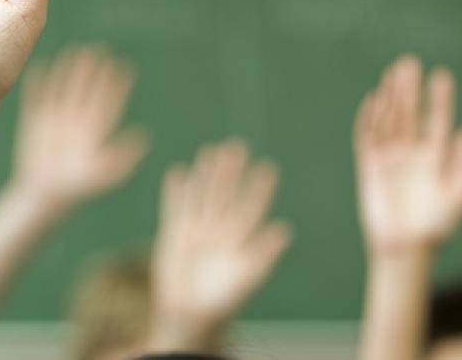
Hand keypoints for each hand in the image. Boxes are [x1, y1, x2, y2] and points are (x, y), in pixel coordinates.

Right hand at [11, 46, 148, 210]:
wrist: (46, 196)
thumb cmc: (77, 188)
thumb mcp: (104, 175)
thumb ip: (123, 157)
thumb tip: (144, 138)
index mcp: (95, 132)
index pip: (109, 103)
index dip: (117, 86)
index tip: (125, 67)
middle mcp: (77, 122)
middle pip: (88, 90)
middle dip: (94, 71)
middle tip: (102, 49)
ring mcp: (55, 121)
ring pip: (65, 89)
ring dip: (70, 72)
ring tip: (75, 51)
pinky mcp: (35, 124)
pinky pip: (37, 99)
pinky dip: (38, 84)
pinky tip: (40, 66)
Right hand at [150, 140, 291, 351]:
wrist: (189, 315)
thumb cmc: (224, 300)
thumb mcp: (247, 278)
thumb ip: (264, 254)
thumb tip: (286, 231)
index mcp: (240, 239)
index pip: (251, 208)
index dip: (259, 189)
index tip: (268, 168)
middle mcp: (220, 230)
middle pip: (226, 195)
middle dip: (231, 172)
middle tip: (237, 146)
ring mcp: (197, 230)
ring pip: (203, 196)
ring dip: (206, 175)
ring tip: (210, 151)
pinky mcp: (175, 234)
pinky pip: (175, 208)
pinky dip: (176, 192)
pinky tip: (179, 172)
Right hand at [354, 55, 461, 254]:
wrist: (407, 248)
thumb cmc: (437, 226)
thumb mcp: (460, 195)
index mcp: (435, 156)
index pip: (436, 119)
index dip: (439, 98)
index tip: (441, 75)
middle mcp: (411, 152)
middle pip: (409, 113)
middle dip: (409, 89)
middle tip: (410, 62)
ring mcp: (389, 158)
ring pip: (389, 120)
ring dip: (390, 97)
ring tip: (393, 73)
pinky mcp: (369, 167)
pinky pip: (367, 138)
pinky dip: (369, 120)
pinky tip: (373, 101)